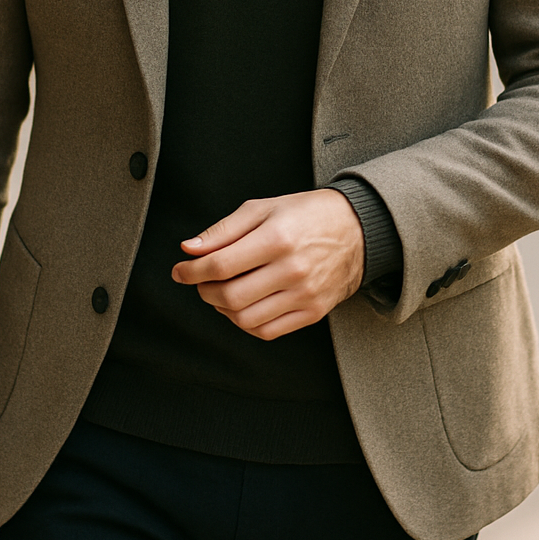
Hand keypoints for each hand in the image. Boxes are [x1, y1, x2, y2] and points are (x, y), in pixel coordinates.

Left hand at [172, 189, 363, 339]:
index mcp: (278, 238)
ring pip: (245, 319)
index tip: (180, 271)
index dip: (191, 271)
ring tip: (221, 292)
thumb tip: (189, 249)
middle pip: (230, 296)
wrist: (357, 230)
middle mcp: (292, 270)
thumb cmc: (306, 215)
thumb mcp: (263, 208)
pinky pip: (267, 331)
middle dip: (204, 291)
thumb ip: (224, 230)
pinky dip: (245, 323)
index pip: (220, 265)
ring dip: (222, 310)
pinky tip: (243, 306)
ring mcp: (304, 295)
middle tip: (200, 281)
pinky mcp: (313, 312)